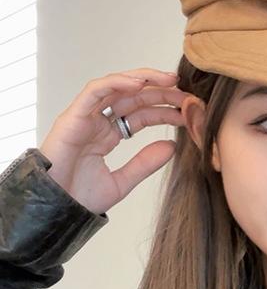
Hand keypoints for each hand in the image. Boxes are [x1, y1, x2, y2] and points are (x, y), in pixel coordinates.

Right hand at [38, 67, 188, 214]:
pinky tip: (139, 83)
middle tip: (187, 93)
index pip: (142, 114)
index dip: (165, 110)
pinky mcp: (73, 116)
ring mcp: (85, 117)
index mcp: (109, 135)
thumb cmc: (80, 197)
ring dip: (144, 79)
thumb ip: (145, 163)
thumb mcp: (123, 181)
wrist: (56, 209)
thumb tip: (172, 147)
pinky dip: (117, 83)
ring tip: (169, 79)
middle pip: (133, 98)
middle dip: (161, 92)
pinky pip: (95, 91)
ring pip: (116, 87)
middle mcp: (98, 122)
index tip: (189, 112)